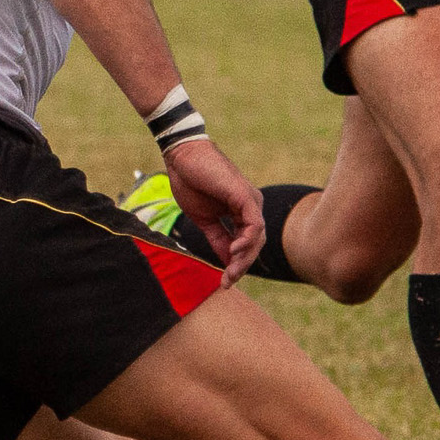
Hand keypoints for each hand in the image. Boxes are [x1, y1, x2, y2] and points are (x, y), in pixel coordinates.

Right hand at [163, 138, 263, 286]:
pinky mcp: (245, 196)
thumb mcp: (203, 219)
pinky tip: (233, 251)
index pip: (246, 243)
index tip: (224, 281)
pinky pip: (254, 224)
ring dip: (245, 257)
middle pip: (255, 243)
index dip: (236, 264)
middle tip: (227, 281)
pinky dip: (246, 240)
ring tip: (230, 271)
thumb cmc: (190, 182)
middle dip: (242, 265)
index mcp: (241, 212)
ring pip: (257, 237)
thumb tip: (224, 260)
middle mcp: (251, 207)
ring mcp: (250, 201)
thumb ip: (216, 238)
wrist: (182, 157)